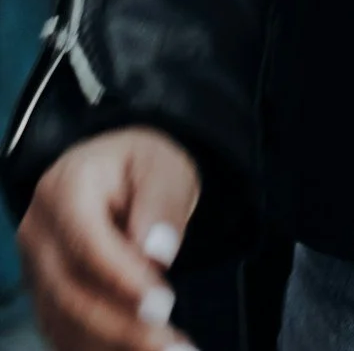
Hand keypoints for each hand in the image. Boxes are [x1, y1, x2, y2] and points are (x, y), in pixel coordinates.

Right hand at [21, 126, 198, 350]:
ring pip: (65, 323)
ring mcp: (36, 271)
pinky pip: (66, 335)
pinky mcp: (44, 299)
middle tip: (173, 346)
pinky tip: (143, 350)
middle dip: (123, 327)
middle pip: (71, 293)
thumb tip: (158, 253)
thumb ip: (162, 203)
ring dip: (116, 347)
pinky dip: (102, 349)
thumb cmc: (138, 168)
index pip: (87, 244)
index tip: (163, 305)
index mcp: (64, 189)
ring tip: (169, 350)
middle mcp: (39, 233)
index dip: (123, 280)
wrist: (110, 177)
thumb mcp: (163, 165)